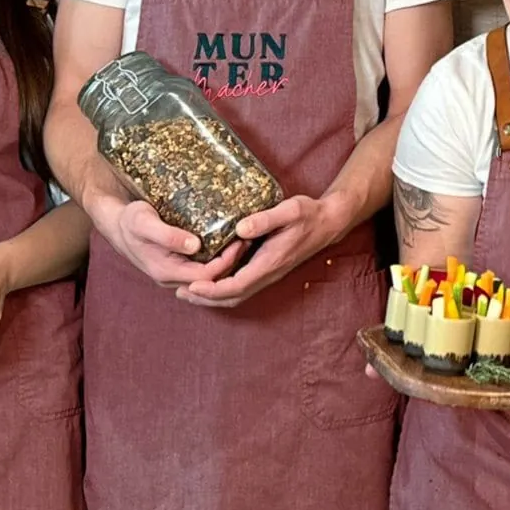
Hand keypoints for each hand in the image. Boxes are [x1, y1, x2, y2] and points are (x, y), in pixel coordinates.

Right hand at [91, 195, 243, 288]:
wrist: (116, 223)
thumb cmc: (130, 221)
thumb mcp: (144, 223)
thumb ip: (168, 235)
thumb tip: (194, 245)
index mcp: (166, 271)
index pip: (206, 275)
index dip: (226, 261)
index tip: (240, 241)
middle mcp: (171, 277)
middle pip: (210, 278)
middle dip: (231, 261)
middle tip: (248, 239)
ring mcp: (174, 272)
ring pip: (207, 274)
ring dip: (226, 260)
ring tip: (242, 239)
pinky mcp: (177, 264)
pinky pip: (201, 266)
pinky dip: (217, 257)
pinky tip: (227, 241)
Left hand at [177, 193, 347, 307]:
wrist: (328, 223)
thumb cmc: (309, 214)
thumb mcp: (290, 210)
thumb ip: (265, 219)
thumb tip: (239, 228)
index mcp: (270, 262)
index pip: (237, 285)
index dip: (212, 289)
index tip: (191, 285)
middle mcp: (268, 273)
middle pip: (233, 297)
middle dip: (206, 298)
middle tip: (180, 292)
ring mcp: (269, 273)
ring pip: (238, 294)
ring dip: (213, 296)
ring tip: (189, 290)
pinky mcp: (268, 269)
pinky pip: (243, 286)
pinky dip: (224, 288)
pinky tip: (212, 279)